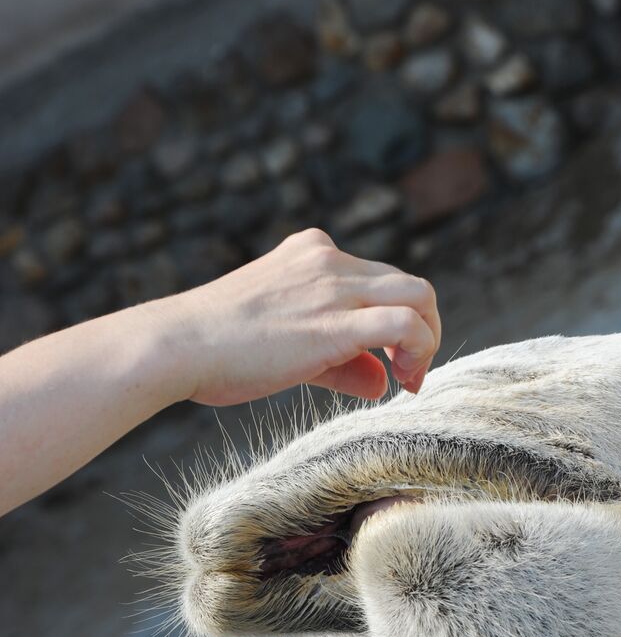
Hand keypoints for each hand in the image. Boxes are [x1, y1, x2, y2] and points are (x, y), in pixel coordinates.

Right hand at [152, 229, 441, 404]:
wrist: (174, 347)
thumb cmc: (218, 351)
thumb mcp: (288, 346)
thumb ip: (342, 362)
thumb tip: (381, 383)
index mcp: (313, 253)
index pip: (381, 280)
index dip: (399, 322)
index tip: (393, 363)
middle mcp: (328, 260)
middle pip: (410, 285)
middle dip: (423, 331)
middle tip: (409, 374)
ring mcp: (333, 285)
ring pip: (420, 296)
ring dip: (428, 339)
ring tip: (410, 378)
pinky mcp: (335, 320)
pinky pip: (405, 324)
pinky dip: (419, 349)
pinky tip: (403, 379)